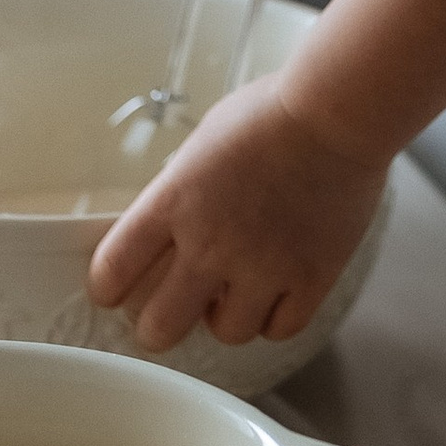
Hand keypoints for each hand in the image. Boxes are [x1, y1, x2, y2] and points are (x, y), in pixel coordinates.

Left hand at [88, 75, 386, 350]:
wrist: (338, 113)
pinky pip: (280, 328)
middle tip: (169, 314)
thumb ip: (182, 190)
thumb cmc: (273, 112)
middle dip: (158, 326)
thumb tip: (172, 225)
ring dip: (225, 317)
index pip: (113, 270)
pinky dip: (274, 318)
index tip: (115, 290)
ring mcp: (263, 266)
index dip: (108, 288)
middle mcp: (211, 243)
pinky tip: (275, 295)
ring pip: (226, 334)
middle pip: (160, 327)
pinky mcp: (310, 278)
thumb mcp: (204, 144)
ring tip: (235, 294)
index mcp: (175, 202)